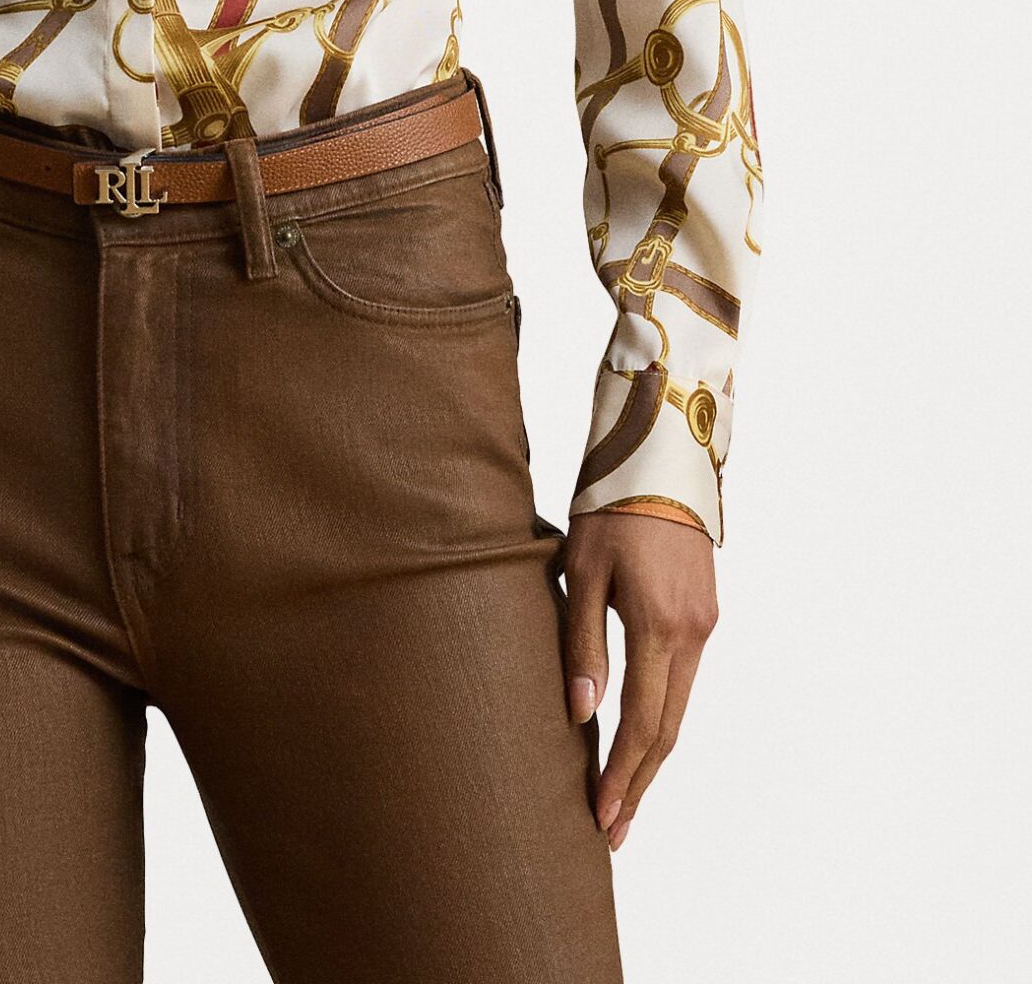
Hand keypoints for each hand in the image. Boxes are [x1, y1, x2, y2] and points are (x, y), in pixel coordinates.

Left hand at [562, 509, 717, 849]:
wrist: (660, 454)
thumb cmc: (610, 506)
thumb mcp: (582, 569)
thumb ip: (582, 643)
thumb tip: (584, 715)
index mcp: (659, 625)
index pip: (643, 723)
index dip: (622, 776)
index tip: (602, 819)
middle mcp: (692, 633)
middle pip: (668, 730)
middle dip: (639, 784)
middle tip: (612, 831)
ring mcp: (704, 624)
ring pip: (679, 708)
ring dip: (651, 755)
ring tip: (622, 797)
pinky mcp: (704, 613)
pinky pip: (683, 680)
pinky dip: (662, 717)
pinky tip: (639, 736)